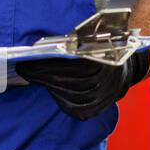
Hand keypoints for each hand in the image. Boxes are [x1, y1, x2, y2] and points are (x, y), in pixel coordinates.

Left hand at [17, 48, 149, 119]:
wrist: (123, 69)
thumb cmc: (101, 50)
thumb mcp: (92, 39)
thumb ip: (73, 42)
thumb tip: (42, 46)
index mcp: (104, 57)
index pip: (70, 64)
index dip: (47, 64)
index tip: (27, 61)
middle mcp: (106, 78)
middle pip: (67, 81)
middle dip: (42, 75)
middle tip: (25, 70)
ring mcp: (104, 95)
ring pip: (70, 95)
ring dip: (49, 87)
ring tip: (35, 79)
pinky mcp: (100, 107)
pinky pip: (78, 109)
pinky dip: (63, 103)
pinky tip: (53, 93)